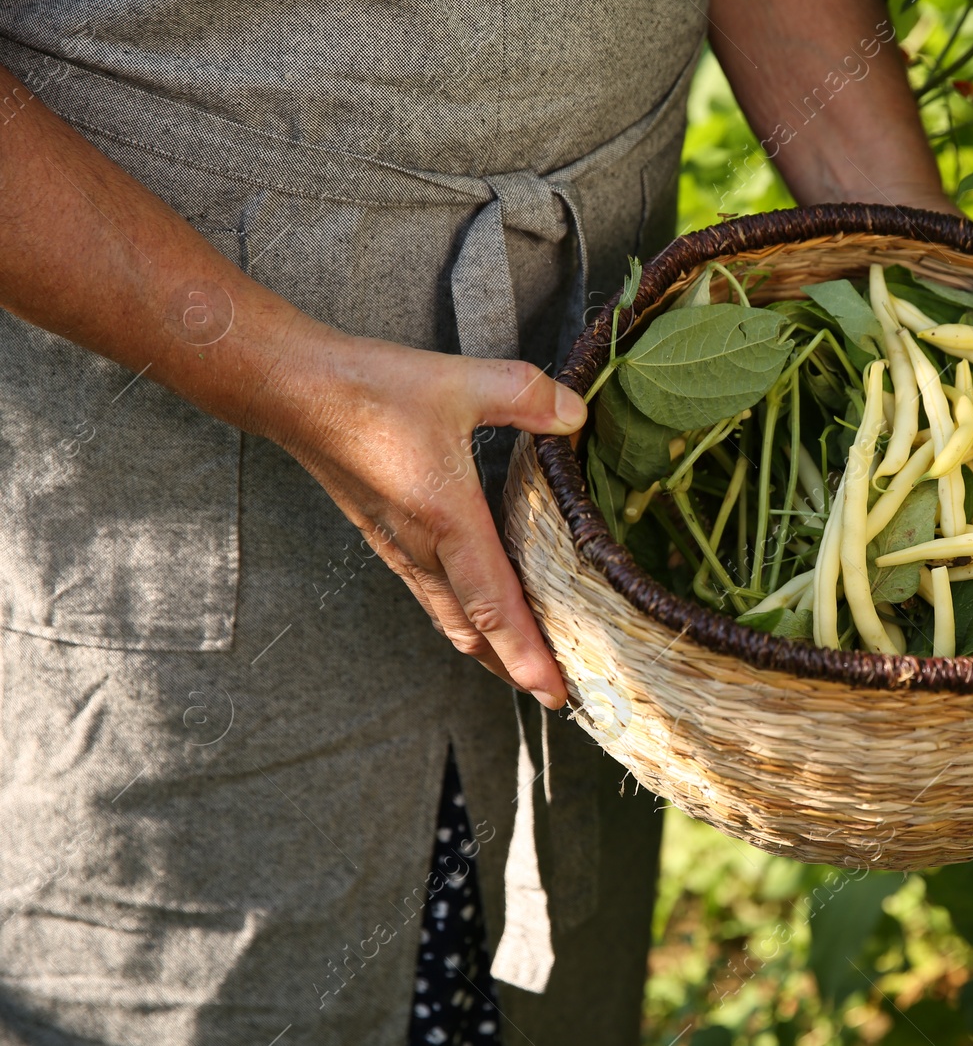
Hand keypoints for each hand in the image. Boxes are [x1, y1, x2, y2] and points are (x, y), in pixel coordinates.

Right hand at [257, 317, 585, 707]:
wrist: (290, 391)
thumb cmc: (368, 389)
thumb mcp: (460, 381)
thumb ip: (526, 396)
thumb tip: (578, 413)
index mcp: (446, 521)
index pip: (494, 608)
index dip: (528, 656)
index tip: (555, 694)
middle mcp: (421, 549)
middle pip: (475, 632)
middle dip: (516, 669)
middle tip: (559, 696)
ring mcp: (399, 549)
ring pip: (450, 619)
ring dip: (489, 650)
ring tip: (526, 670)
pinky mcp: (387, 537)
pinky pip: (432, 595)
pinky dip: (464, 619)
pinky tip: (480, 617)